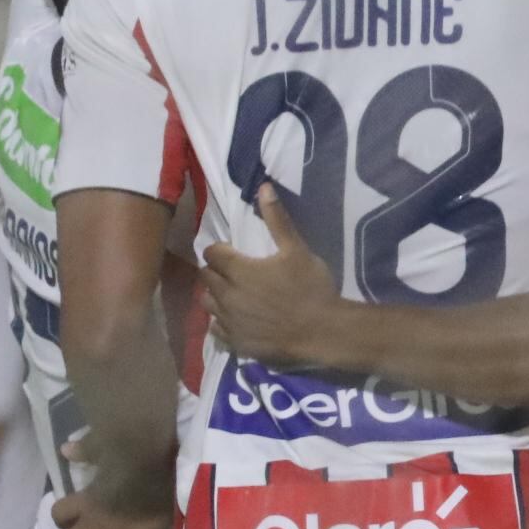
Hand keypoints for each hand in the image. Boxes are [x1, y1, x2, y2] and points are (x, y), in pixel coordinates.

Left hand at [199, 187, 351, 368]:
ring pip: (207, 303)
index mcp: (238, 269)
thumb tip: (263, 187)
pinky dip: (221, 321)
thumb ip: (277, 220)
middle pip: (206, 277)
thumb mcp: (297, 249)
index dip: (220, 250)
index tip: (231, 251)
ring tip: (231, 294)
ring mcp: (229, 321)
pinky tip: (236, 318)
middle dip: (215, 270)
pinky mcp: (236, 342)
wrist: (322, 332)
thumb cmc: (311, 288)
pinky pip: (216, 329)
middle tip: (232, 271)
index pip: (212, 253)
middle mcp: (226, 294)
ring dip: (215, 295)